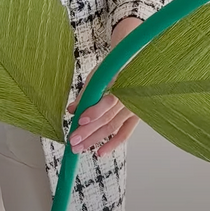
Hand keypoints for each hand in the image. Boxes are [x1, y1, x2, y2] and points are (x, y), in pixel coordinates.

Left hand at [66, 17, 142, 156]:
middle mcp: (129, 97)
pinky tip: (100, 151)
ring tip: (80, 148)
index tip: (79, 120)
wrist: (136, 59)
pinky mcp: (137, 115)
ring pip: (113, 127)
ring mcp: (134, 107)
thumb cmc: (116, 66)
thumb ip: (86, 93)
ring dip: (96, 139)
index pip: (106, 101)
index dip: (93, 112)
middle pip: (107, 118)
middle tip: (73, 142)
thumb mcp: (99, 75)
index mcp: (120, 83)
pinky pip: (125, 132)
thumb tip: (72, 110)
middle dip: (88, 132)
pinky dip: (113, 143)